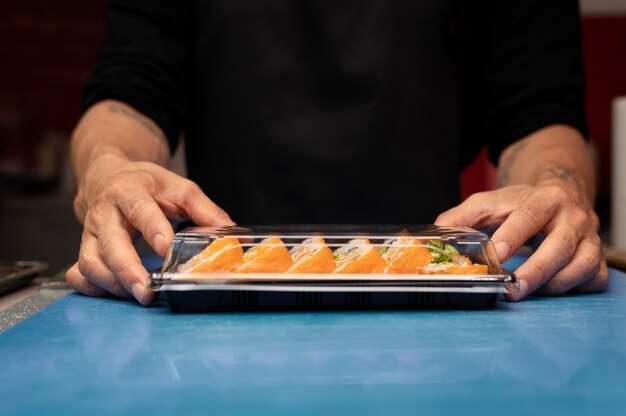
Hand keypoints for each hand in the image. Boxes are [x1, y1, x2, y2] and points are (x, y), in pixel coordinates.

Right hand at [66, 154, 233, 303]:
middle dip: (128, 270)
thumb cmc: (146, 184)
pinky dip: (91, 287)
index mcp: (132, 192)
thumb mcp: (179, 187)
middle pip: (111, 243)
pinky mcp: (84, 247)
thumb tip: (232, 233)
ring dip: (112, 284)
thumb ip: (206, 210)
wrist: (106, 175)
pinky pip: (78, 272)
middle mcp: (106, 213)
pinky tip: (112, 294)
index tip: (166, 250)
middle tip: (147, 291)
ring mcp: (91, 232)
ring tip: (138, 295)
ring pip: (91, 261)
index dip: (153, 231)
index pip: (141, 211)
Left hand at [435, 184, 607, 299]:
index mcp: (545, 199)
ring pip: (580, 266)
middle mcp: (573, 218)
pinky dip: (574, 289)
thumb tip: (437, 234)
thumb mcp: (489, 203)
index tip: (496, 254)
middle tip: (511, 289)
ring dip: (552, 285)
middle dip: (535, 271)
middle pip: (559, 246)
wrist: (561, 196)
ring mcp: (589, 239)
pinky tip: (550, 289)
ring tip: (524, 290)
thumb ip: (461, 217)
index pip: (529, 216)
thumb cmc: (520, 204)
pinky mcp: (597, 259)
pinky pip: (593, 280)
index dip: (513, 236)